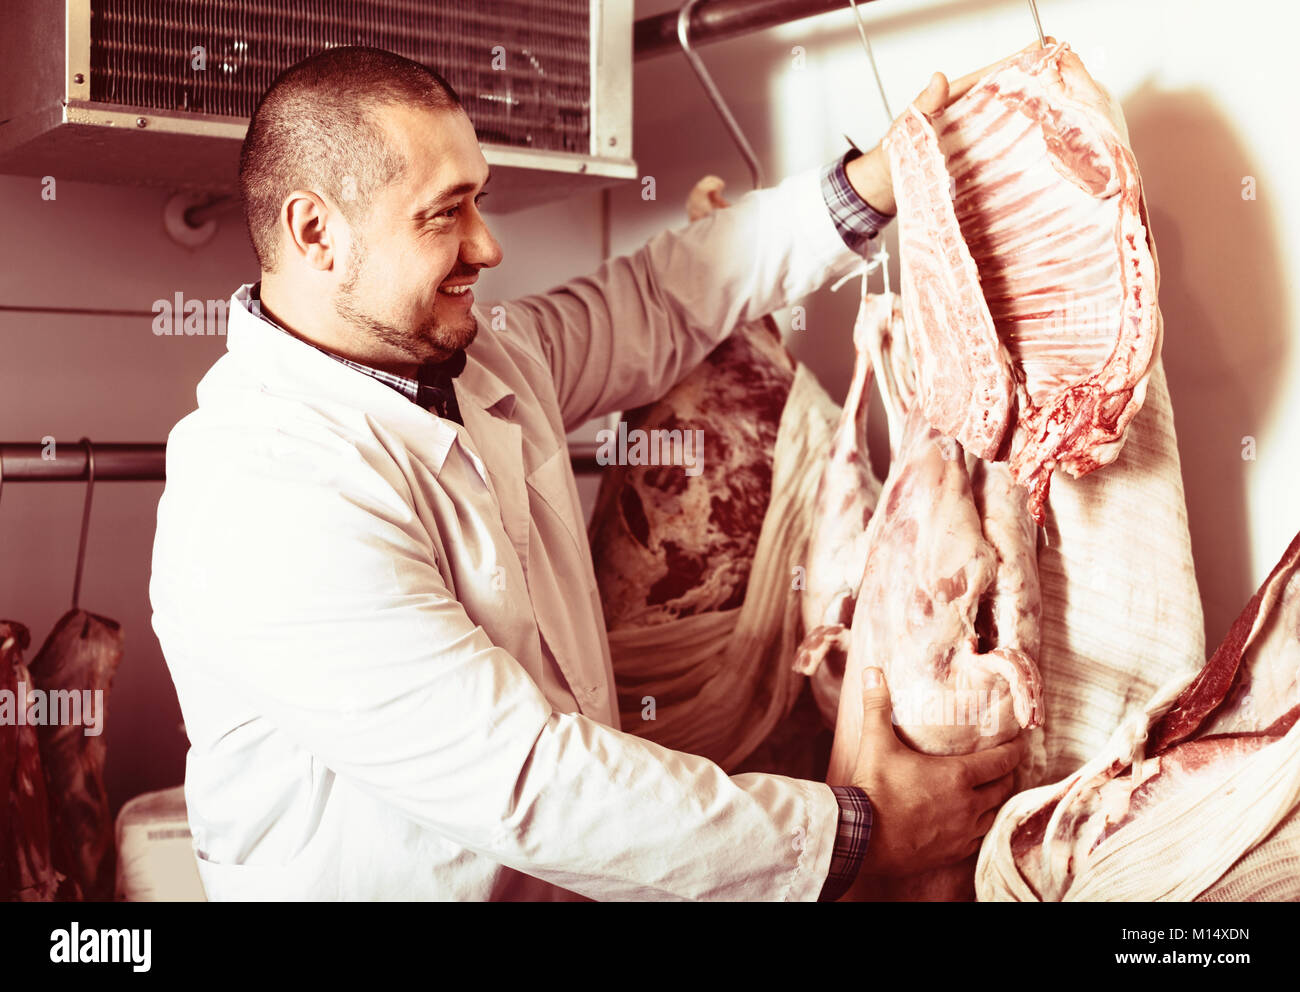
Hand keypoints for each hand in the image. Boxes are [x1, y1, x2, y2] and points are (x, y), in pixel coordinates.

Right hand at [833, 666, 1025, 876]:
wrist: (861, 837)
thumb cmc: (874, 788)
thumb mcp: (876, 742)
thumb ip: (877, 705)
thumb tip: (872, 671)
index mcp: (957, 775)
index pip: (1000, 761)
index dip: (1014, 751)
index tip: (1020, 743)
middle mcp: (967, 805)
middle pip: (1002, 788)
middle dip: (1007, 775)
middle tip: (1005, 766)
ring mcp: (962, 832)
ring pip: (993, 814)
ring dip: (995, 802)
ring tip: (991, 793)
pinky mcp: (951, 853)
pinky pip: (978, 838)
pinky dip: (980, 826)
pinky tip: (972, 823)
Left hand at [845, 37, 1056, 214]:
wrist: (887, 184)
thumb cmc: (895, 152)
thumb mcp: (908, 124)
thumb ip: (924, 103)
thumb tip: (938, 79)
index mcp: (957, 100)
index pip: (991, 75)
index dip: (1017, 62)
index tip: (1041, 49)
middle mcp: (970, 117)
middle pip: (1008, 96)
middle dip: (1036, 85)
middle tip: (1067, 76)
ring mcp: (976, 139)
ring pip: (1010, 122)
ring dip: (1034, 115)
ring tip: (1065, 107)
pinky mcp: (978, 162)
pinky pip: (1002, 151)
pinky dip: (1021, 147)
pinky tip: (1041, 148)